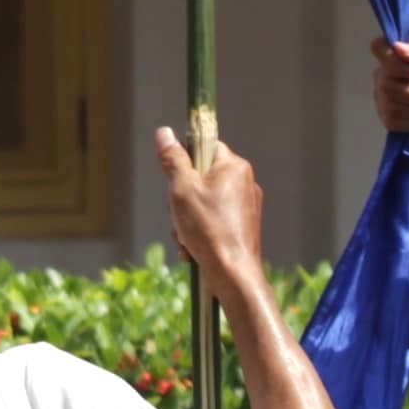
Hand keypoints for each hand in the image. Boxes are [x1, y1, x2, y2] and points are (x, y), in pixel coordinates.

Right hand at [157, 128, 263, 302]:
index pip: (204, 147)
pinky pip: (212, 222)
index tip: (175, 180)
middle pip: (200, 178)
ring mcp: (244, 208)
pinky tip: (192, 249)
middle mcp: (244, 183)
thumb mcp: (182, 190)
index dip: (184, 161)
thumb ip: (174, 160)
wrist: (234, 275)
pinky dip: (198, 234)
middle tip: (178, 215)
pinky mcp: (241, 229)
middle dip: (181, 199)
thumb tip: (164, 133)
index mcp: (234, 167)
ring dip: (185, 221)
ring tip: (185, 237)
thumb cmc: (210, 230)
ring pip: (202, 203)